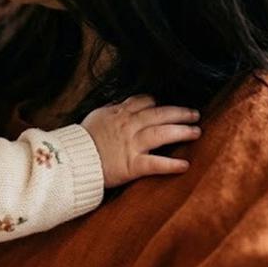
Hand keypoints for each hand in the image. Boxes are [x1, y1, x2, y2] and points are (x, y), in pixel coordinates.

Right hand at [80, 94, 199, 187]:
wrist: (71, 160)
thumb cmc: (79, 141)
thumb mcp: (95, 117)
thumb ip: (111, 110)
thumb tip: (120, 104)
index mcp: (119, 114)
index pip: (144, 102)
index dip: (158, 103)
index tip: (165, 105)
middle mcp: (128, 126)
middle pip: (160, 114)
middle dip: (180, 113)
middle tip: (195, 114)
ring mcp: (131, 145)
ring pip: (162, 134)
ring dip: (182, 131)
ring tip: (196, 131)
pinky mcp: (132, 165)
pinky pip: (156, 163)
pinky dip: (171, 164)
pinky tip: (185, 165)